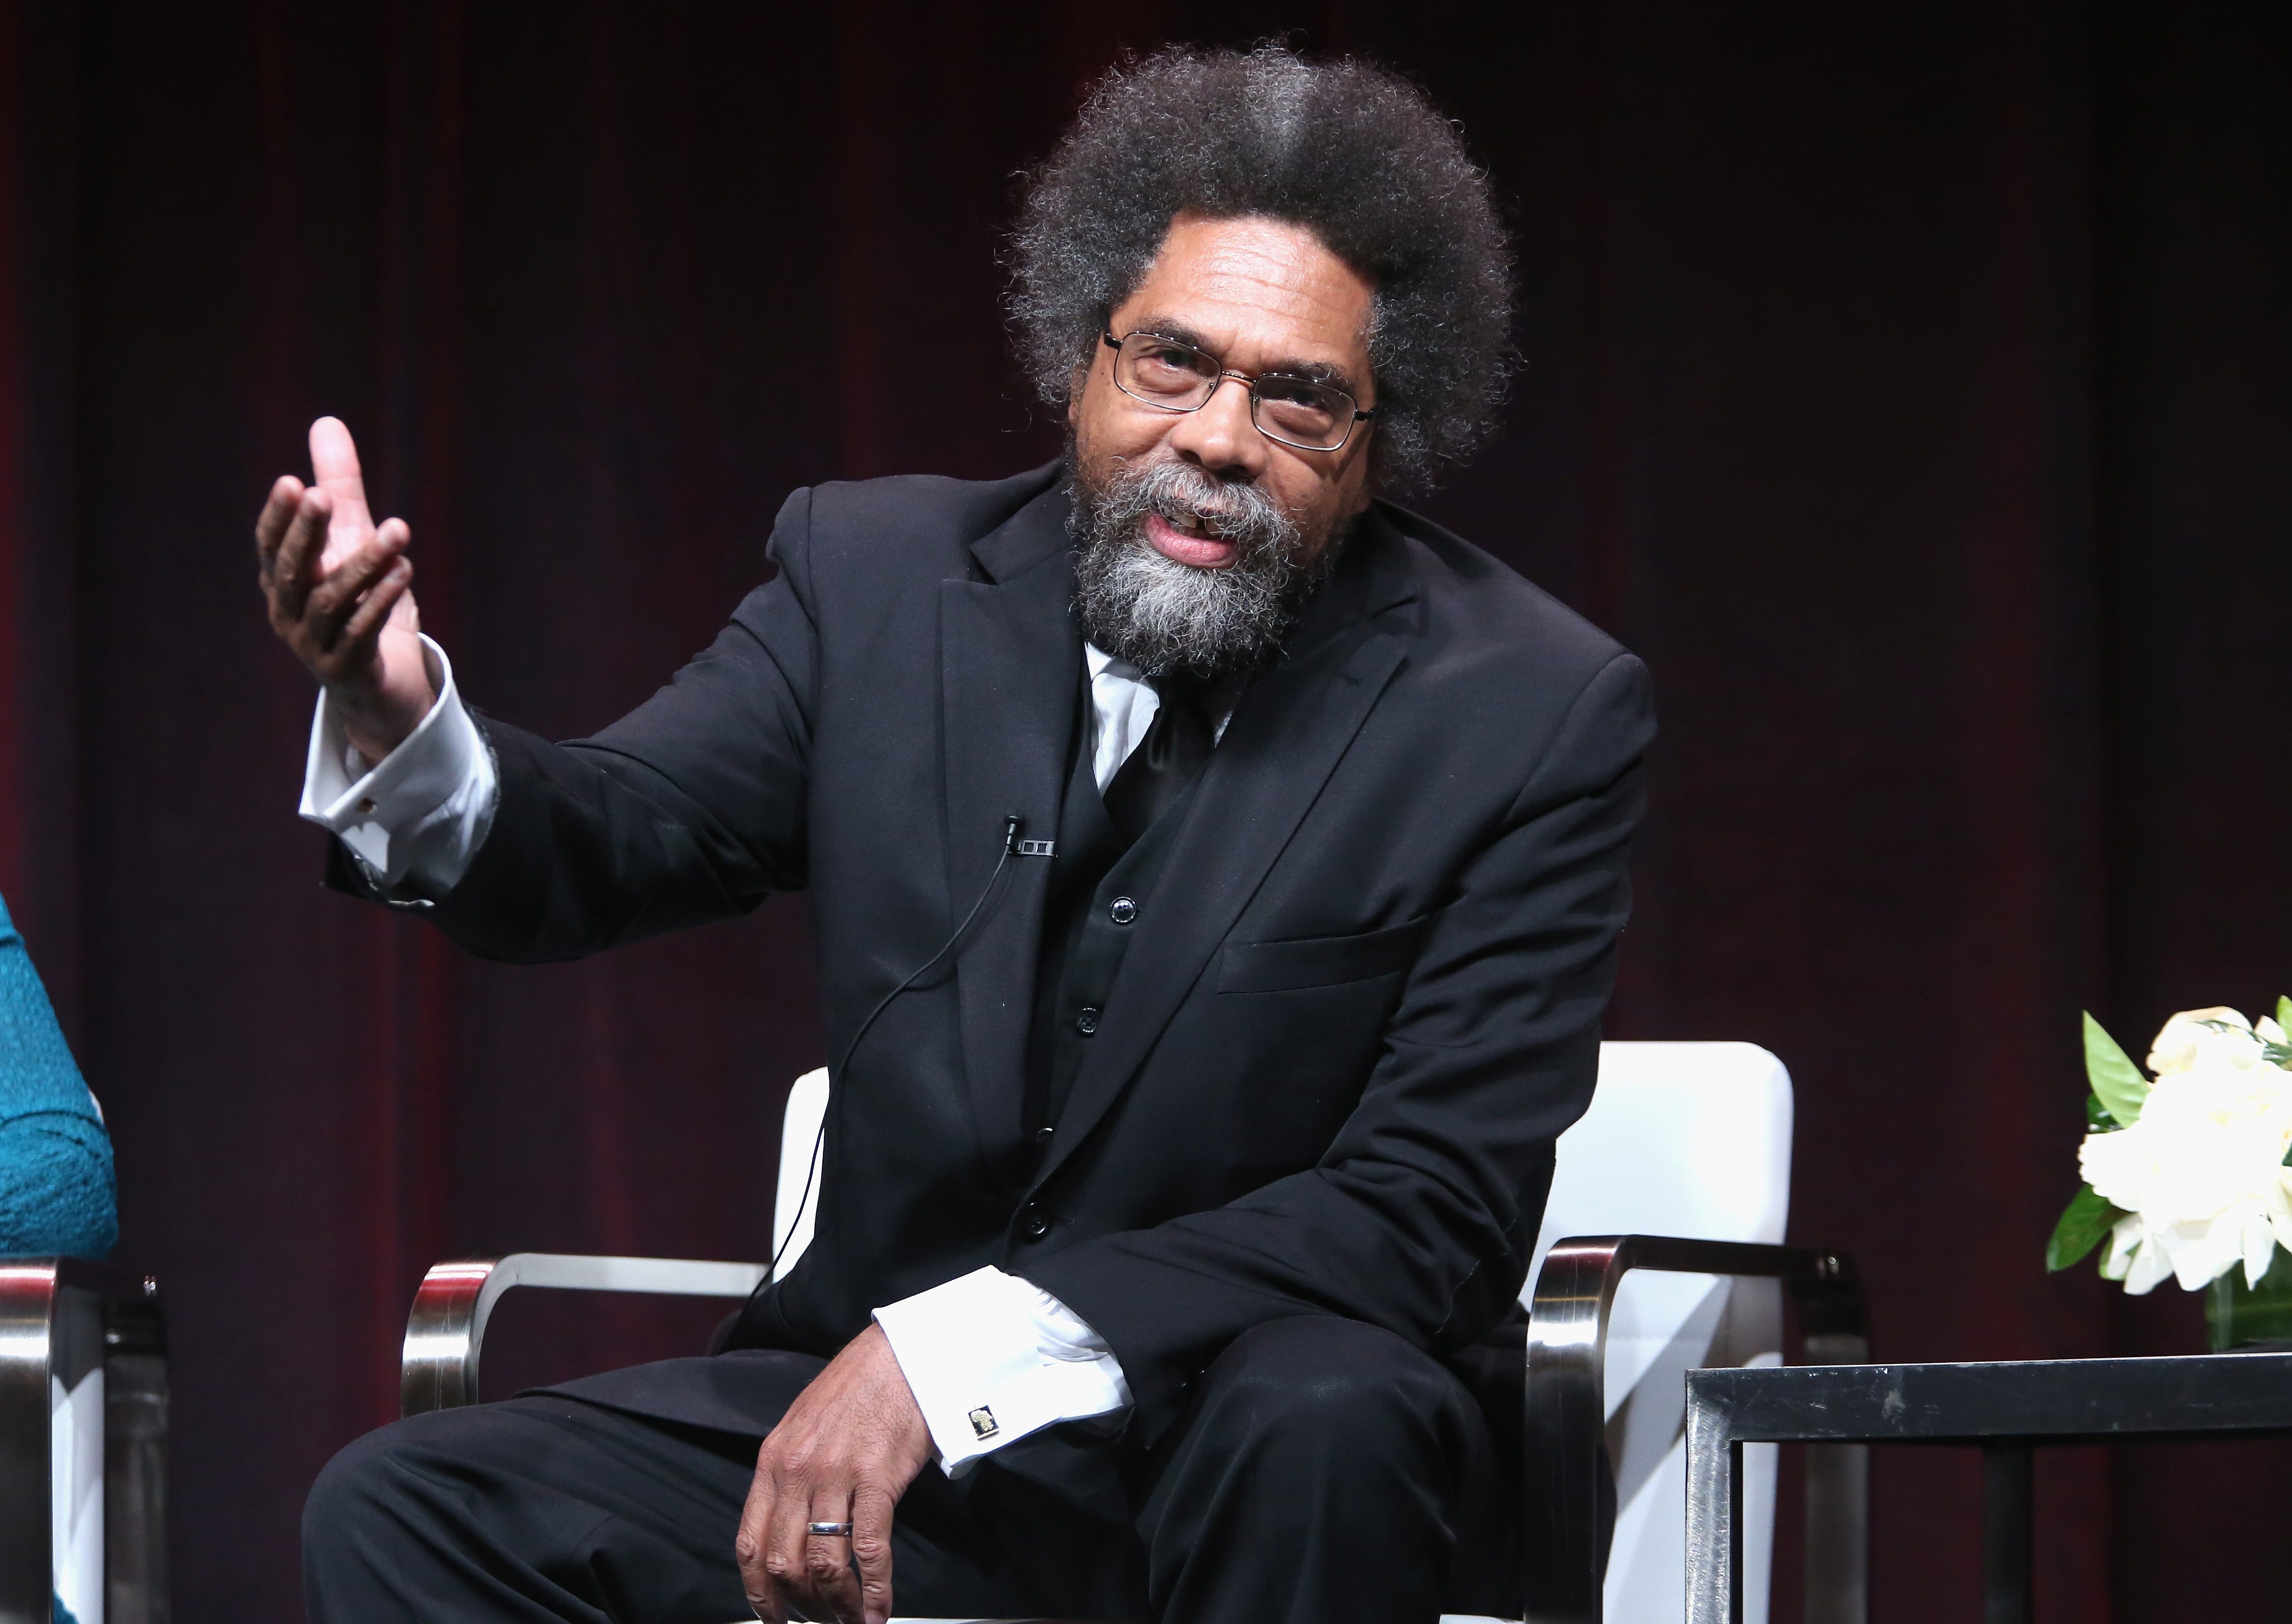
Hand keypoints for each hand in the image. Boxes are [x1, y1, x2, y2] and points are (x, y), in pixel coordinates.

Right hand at [255, 417, 435, 761]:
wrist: (380, 684)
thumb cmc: (358, 602)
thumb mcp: (350, 539)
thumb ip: (341, 484)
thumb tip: (327, 421)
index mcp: (284, 581)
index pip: (271, 544)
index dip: (279, 516)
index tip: (293, 482)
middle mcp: (290, 613)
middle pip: (292, 570)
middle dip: (307, 532)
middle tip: (323, 494)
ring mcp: (314, 645)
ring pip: (332, 601)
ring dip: (364, 564)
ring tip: (398, 532)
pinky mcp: (347, 669)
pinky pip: (361, 634)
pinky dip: (382, 601)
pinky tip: (404, 572)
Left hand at [737, 1323, 932, 1623]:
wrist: (903, 1353)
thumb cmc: (859, 1387)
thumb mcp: (804, 1425)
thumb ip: (790, 1474)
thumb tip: (789, 1526)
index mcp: (772, 1461)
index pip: (749, 1543)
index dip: (759, 1593)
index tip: (774, 1617)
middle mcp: (797, 1471)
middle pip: (784, 1561)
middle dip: (803, 1605)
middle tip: (823, 1621)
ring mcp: (837, 1474)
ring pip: (824, 1562)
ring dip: (837, 1604)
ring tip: (852, 1621)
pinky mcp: (878, 1476)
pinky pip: (869, 1548)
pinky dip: (873, 1589)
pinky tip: (878, 1609)